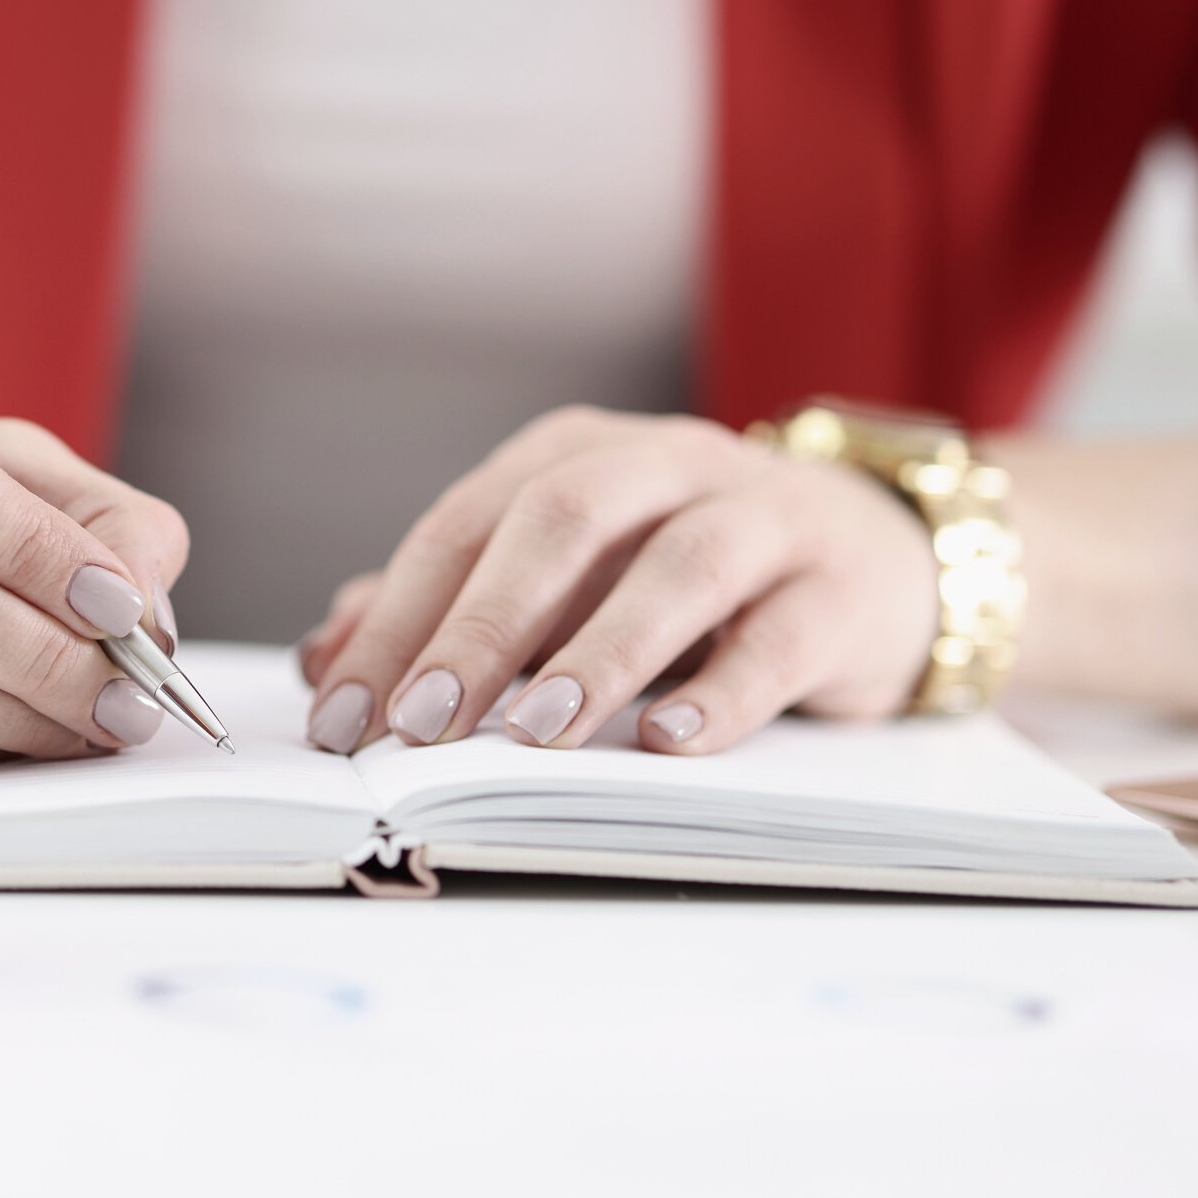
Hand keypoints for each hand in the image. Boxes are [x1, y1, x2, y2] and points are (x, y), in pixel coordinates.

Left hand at [296, 407, 935, 755]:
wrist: (874, 555)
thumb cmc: (681, 577)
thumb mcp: (560, 581)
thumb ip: (443, 610)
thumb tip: (323, 662)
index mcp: (575, 455)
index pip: (464, 526)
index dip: (397, 621)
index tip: (344, 718)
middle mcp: (664, 463)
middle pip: (561, 523)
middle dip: (482, 624)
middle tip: (424, 722)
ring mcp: (762, 516)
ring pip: (679, 565)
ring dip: (600, 651)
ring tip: (538, 732)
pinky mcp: (839, 587)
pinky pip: (782, 635)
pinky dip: (725, 690)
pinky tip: (670, 741)